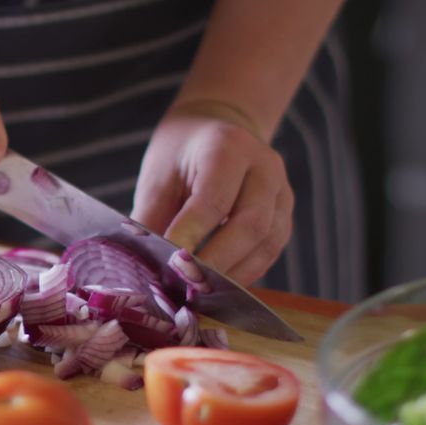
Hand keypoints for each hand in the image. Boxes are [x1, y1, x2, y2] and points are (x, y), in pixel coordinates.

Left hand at [131, 101, 293, 286]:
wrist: (219, 129)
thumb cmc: (182, 154)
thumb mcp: (159, 175)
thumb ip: (150, 217)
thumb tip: (139, 265)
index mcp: (228, 147)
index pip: (213, 200)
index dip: (191, 236)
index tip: (169, 265)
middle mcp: (265, 168)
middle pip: (251, 224)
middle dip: (217, 262)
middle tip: (186, 288)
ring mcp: (282, 192)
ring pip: (267, 243)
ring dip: (233, 275)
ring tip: (200, 295)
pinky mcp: (286, 215)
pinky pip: (271, 252)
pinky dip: (245, 274)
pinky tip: (219, 288)